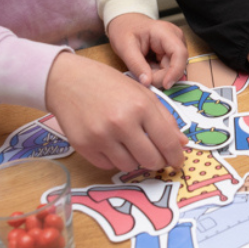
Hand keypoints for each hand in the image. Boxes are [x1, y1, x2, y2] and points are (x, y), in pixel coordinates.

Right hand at [45, 52, 186, 170]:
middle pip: (151, 161)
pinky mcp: (84, 147)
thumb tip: (182, 143)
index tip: (177, 162)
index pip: (168, 143)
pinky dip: (114, 159)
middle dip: (157, 161)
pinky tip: (111, 143)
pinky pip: (109, 166)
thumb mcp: (142, 93)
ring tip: (129, 143)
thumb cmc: (108, 84)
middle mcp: (122, 123)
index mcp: (141, 107)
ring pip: (131, 166)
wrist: (67, 81)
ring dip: (135, 159)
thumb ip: (165, 119)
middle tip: (156, 156)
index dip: (176, 157)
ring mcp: (101, 137)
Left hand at [106, 13, 187, 89]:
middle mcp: (176, 38)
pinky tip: (148, 66)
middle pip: (176, 64)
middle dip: (161, 76)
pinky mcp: (174, 52)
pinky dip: (158, 72)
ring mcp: (176, 45)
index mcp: (165, 32)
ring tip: (143, 68)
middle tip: (143, 77)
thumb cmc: (124, 30)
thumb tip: (147, 83)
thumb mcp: (125, 47)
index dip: (175, 71)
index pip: (179, 53)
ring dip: (159, 74)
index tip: (165, 85)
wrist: (125, 24)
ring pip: (173, 69)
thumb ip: (136, 65)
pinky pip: (169, 68)